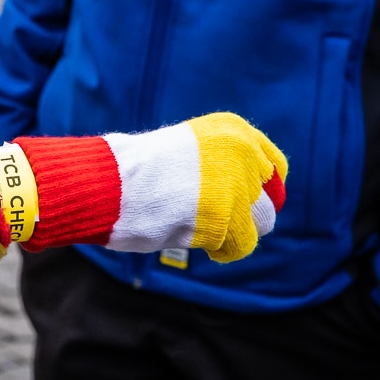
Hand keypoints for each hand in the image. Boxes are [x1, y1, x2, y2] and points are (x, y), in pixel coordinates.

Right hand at [0, 112, 286, 261]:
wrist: (106, 182)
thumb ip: (216, 167)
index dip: (261, 191)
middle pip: (267, 201)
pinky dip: (219, 248)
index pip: (273, 168)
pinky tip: (189, 235)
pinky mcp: (227, 218)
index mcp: (231, 130)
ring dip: (232, 233)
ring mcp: (237, 186)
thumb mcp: (181, 151)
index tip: (249, 204)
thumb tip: (250, 198)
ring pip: (260, 225)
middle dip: (245, 215)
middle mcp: (242, 153)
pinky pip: (239, 246)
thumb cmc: (131, 170)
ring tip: (196, 228)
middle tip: (213, 222)